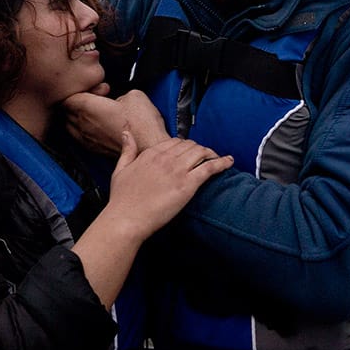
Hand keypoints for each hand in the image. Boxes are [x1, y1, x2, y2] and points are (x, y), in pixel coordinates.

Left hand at [64, 89, 167, 155]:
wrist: (149, 148)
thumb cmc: (141, 122)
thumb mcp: (134, 94)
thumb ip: (118, 93)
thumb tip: (116, 100)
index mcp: (87, 107)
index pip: (67, 96)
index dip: (80, 89)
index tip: (98, 89)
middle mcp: (82, 124)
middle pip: (65, 110)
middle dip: (77, 103)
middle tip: (97, 99)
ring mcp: (86, 139)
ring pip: (70, 124)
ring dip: (78, 117)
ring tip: (97, 113)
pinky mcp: (94, 149)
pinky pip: (79, 136)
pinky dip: (85, 129)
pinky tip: (102, 126)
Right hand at [105, 132, 232, 240]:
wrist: (126, 219)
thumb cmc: (121, 199)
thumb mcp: (120, 169)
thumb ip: (127, 149)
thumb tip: (127, 131)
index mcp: (151, 153)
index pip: (175, 142)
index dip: (185, 146)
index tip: (190, 153)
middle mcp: (165, 158)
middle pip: (190, 145)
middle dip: (199, 150)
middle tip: (205, 157)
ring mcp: (177, 170)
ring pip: (201, 153)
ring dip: (211, 154)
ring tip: (218, 159)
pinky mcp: (187, 185)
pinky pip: (209, 168)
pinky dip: (221, 163)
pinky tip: (229, 162)